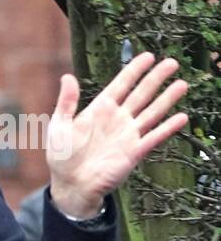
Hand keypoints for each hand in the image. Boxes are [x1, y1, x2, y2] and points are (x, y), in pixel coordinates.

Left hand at [46, 52, 188, 218]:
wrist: (71, 185)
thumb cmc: (62, 156)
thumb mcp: (59, 126)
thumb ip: (66, 102)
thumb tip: (67, 77)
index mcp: (99, 110)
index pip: (121, 85)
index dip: (134, 70)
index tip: (148, 56)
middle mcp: (117, 119)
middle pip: (141, 94)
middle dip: (156, 78)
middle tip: (172, 62)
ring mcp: (127, 135)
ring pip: (151, 112)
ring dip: (167, 99)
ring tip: (182, 84)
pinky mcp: (134, 152)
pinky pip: (153, 137)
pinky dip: (167, 128)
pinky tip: (181, 118)